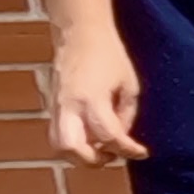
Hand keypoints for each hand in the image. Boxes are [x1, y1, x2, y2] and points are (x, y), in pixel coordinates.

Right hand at [45, 29, 146, 169]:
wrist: (80, 33)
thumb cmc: (108, 55)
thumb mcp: (129, 84)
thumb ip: (126, 114)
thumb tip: (121, 137)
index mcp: (92, 98)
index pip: (109, 136)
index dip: (127, 150)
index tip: (142, 153)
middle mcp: (69, 106)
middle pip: (73, 149)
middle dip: (93, 160)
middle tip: (112, 155)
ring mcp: (56, 106)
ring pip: (59, 145)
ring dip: (79, 155)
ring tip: (100, 148)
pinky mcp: (52, 105)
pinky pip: (57, 133)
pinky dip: (74, 142)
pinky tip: (91, 136)